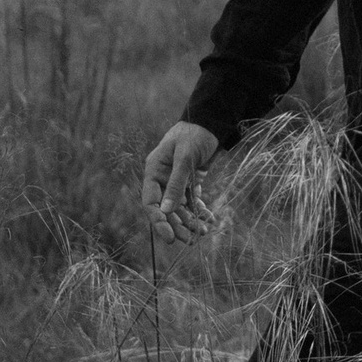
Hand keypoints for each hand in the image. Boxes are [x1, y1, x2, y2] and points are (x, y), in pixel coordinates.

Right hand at [142, 120, 222, 241]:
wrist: (212, 121)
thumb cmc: (194, 135)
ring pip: (180, 207)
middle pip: (166, 208)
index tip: (170, 238)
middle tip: (191, 240)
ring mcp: (176, 180)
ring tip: (203, 232)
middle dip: (178, 225)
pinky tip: (208, 219)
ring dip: (190, 220)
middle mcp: (163, 178)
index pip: (150, 202)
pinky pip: (192, 200)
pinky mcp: (191, 180)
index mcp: (154, 170)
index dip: (158, 222)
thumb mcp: (185, 158)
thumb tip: (166, 211)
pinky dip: (199, 210)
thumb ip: (176, 184)